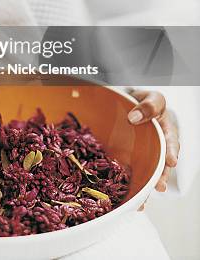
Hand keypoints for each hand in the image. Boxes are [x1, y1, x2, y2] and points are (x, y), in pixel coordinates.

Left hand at [127, 90, 178, 207]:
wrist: (124, 103)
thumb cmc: (142, 101)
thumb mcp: (149, 98)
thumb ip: (147, 105)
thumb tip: (135, 118)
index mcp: (165, 129)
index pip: (170, 140)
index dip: (171, 150)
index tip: (172, 161)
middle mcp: (157, 145)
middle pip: (161, 162)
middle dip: (161, 175)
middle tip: (159, 185)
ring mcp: (144, 154)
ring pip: (148, 171)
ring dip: (147, 186)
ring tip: (144, 200)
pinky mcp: (131, 160)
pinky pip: (133, 173)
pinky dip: (133, 186)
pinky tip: (131, 200)